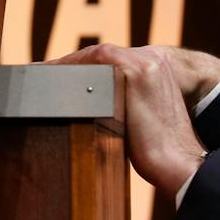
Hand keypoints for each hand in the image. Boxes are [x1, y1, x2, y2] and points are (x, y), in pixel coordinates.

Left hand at [50, 44, 214, 197]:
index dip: (81, 66)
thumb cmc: (158, 149)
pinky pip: (90, 63)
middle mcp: (152, 57)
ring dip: (66, 66)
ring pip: (92, 57)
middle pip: (98, 55)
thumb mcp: (139, 114)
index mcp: (156, 64)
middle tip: (42, 73)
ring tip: (41, 75)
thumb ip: (121, 98)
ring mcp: (143, 61)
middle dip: (70, 65)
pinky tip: (50, 78)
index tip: (60, 75)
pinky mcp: (132, 71)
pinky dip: (69, 69)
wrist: (178, 164)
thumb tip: (88, 99)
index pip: (109, 60)